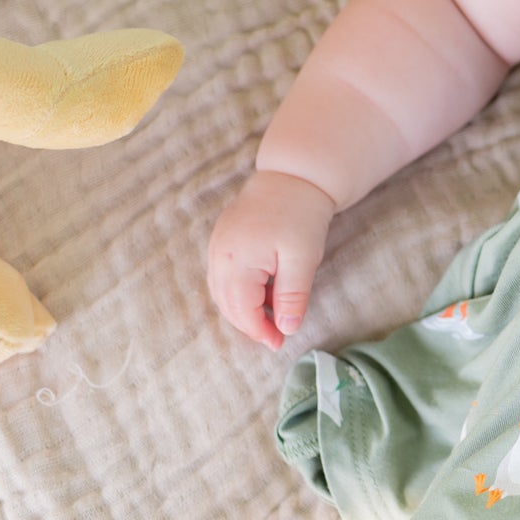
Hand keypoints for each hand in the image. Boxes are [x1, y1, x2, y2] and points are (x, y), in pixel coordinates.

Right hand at [207, 169, 335, 348]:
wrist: (294, 176)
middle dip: (250, 324)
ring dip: (244, 308)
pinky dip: (240, 290)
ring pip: (223, 292)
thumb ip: (292, 296)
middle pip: (227, 304)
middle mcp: (218, 256)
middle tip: (276, 335)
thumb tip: (287, 328)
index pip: (241, 311)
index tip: (279, 343)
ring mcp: (216, 246)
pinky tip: (265, 292)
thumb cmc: (301, 215)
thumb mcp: (303, 259)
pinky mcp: (221, 239)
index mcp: (235, 262)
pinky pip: (224, 275)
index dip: (260, 331)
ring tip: (273, 315)